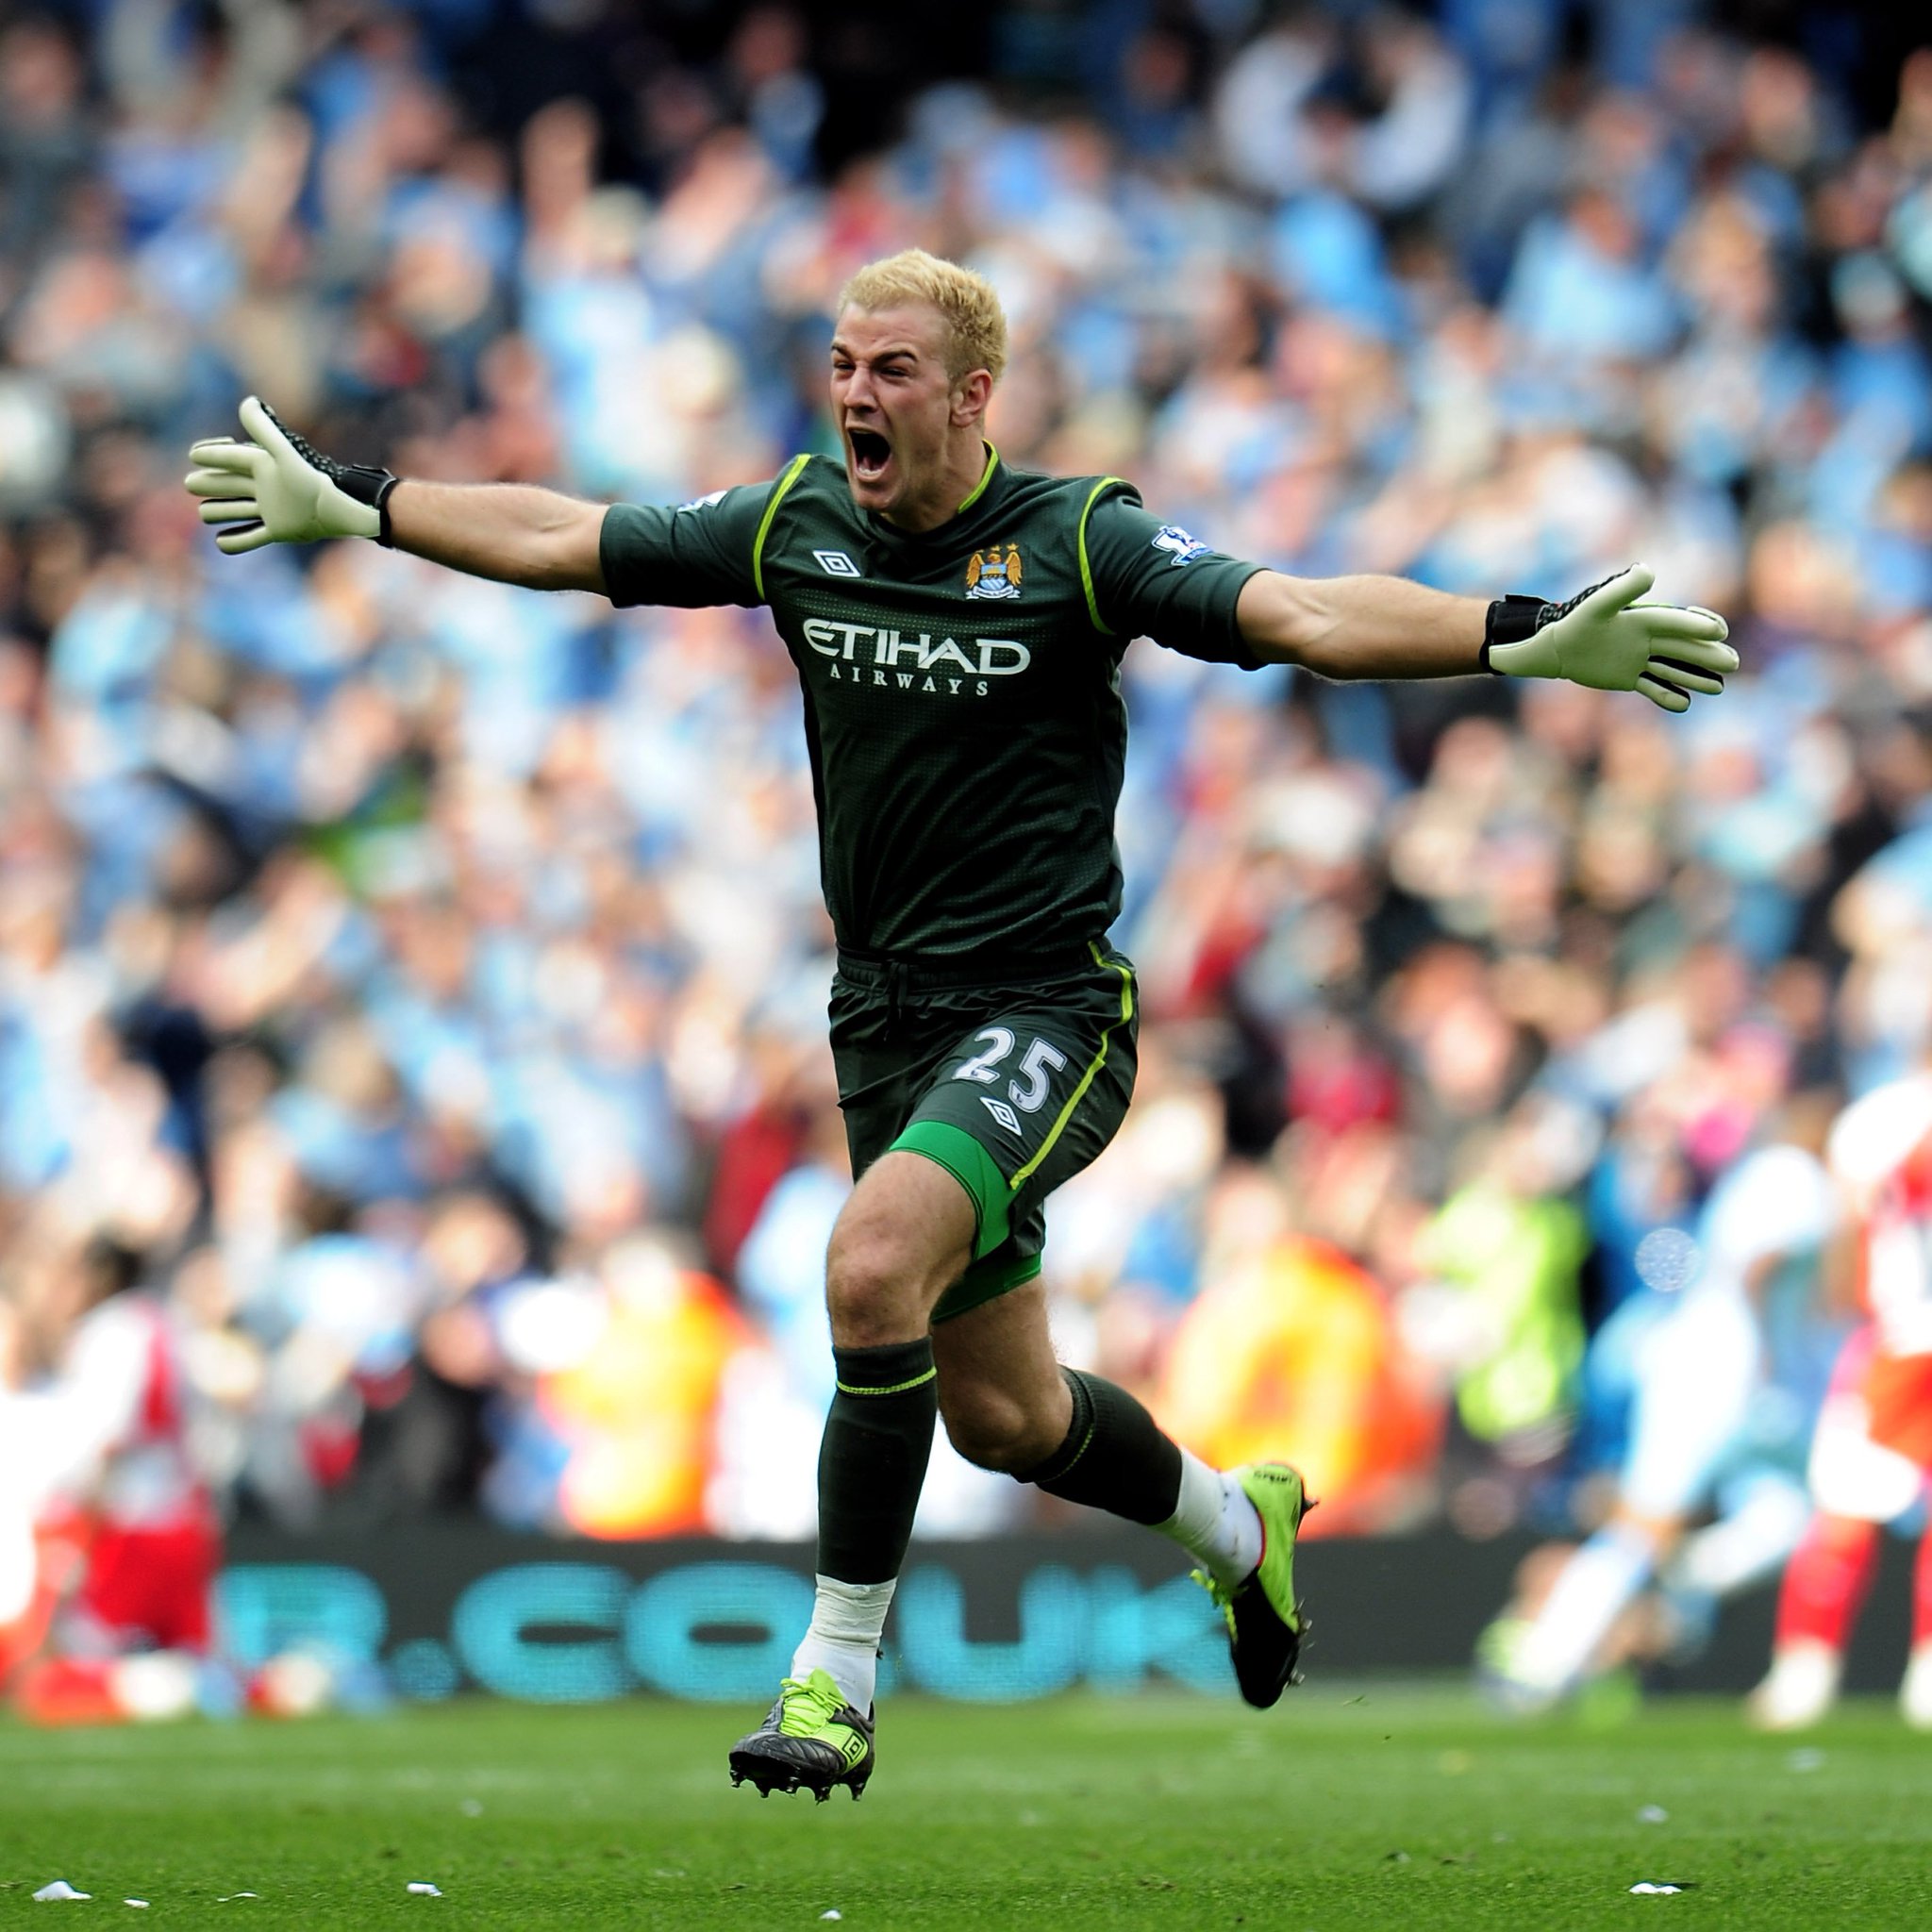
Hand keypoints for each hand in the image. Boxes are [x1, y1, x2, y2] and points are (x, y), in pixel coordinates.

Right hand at [184, 396, 397, 553]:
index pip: (228, 457)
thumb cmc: (311, 479)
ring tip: (206, 512)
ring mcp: (269, 510)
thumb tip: (247, 402)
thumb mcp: (283, 452)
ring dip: (218, 511)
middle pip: (225, 484)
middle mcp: (263, 486)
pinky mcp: (278, 530)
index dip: (211, 454)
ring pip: (233, 510)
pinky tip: (221, 541)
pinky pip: (251, 538)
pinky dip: (236, 541)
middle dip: (209, 483)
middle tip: (193, 484)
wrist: (340, 509)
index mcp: (262, 465)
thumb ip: (264, 428)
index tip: (195, 455)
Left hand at [1484, 565, 1736, 712]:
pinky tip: (1684, 704)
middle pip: (1684, 647)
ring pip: (1674, 668)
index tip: (1717, 631)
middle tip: (1732, 662)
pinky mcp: (1630, 678)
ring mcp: (1640, 659)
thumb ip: (1623, 589)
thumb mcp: (1599, 605)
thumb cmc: (1576, 623)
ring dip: (1696, 676)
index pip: (1676, 622)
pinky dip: (1667, 696)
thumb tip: (1649, 571)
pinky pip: (1653, 687)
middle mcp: (1647, 639)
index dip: (1697, 625)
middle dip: (1707, 654)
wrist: (1557, 649)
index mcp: (1644, 619)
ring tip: (1719, 686)